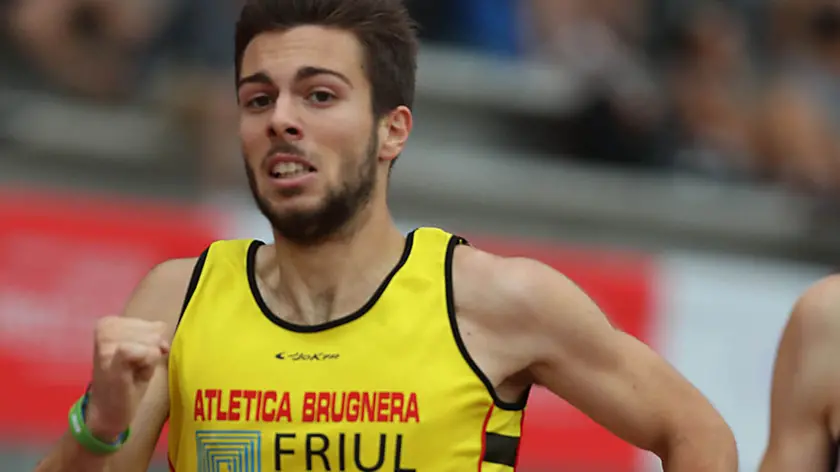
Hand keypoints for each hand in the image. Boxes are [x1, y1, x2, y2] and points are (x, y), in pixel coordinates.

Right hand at [86, 316, 169, 441]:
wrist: (109, 411)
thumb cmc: (127, 380)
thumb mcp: (143, 351)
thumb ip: (154, 335)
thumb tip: (161, 328)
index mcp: (110, 323)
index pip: (154, 325)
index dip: (155, 346)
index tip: (139, 359)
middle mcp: (105, 328)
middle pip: (153, 332)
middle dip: (151, 353)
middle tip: (134, 368)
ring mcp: (106, 343)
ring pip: (151, 341)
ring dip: (148, 361)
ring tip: (132, 371)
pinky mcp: (110, 358)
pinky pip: (146, 351)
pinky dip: (147, 364)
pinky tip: (134, 374)